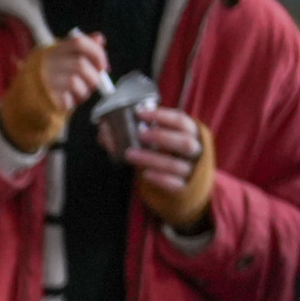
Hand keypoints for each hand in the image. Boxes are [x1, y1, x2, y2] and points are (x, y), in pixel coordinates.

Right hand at [0, 31, 109, 153]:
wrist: (23, 105)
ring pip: (76, 81)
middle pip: (80, 64)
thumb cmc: (48, 82)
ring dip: (85, 89)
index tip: (103, 65)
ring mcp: (43, 80)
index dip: (96, 52)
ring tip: (81, 94)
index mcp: (51, 51)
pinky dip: (75, 99)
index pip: (78, 42)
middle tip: (94, 84)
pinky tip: (70, 101)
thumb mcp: (61, 61)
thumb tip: (99, 39)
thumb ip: (80, 50)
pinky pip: (69, 96)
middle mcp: (46, 62)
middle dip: (93, 76)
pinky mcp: (44, 96)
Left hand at [125, 107, 213, 231]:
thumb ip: (134, 134)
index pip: (181, 120)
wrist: (183, 184)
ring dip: (152, 158)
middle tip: (140, 134)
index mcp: (190, 133)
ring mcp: (191, 170)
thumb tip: (104, 130)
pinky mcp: (184, 188)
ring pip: (176, 165)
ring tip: (130, 154)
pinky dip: (159, 178)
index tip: (140, 113)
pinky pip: (174, 184)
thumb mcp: (157, 141)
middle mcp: (195, 150)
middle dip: (162, 137)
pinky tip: (145, 174)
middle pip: (185, 142)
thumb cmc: (165, 155)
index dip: (162, 116)